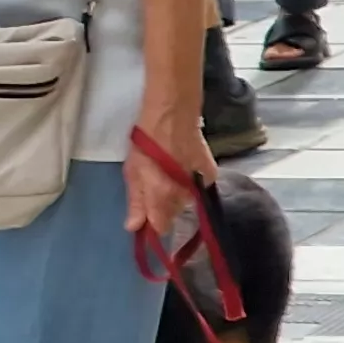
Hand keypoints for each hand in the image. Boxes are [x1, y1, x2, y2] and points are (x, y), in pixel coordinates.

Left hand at [126, 100, 214, 248]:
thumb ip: (135, 201)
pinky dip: (192, 183)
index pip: (161, 226)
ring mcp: (199, 184)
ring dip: (176, 195)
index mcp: (162, 195)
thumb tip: (134, 227)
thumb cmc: (146, 141)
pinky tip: (183, 170)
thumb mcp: (132, 170)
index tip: (145, 220)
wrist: (171, 115)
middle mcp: (183, 195)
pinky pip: (200, 187)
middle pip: (173, 213)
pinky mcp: (211, 173)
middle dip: (162, 207)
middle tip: (152, 187)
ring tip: (166, 174)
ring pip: (185, 201)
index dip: (152, 225)